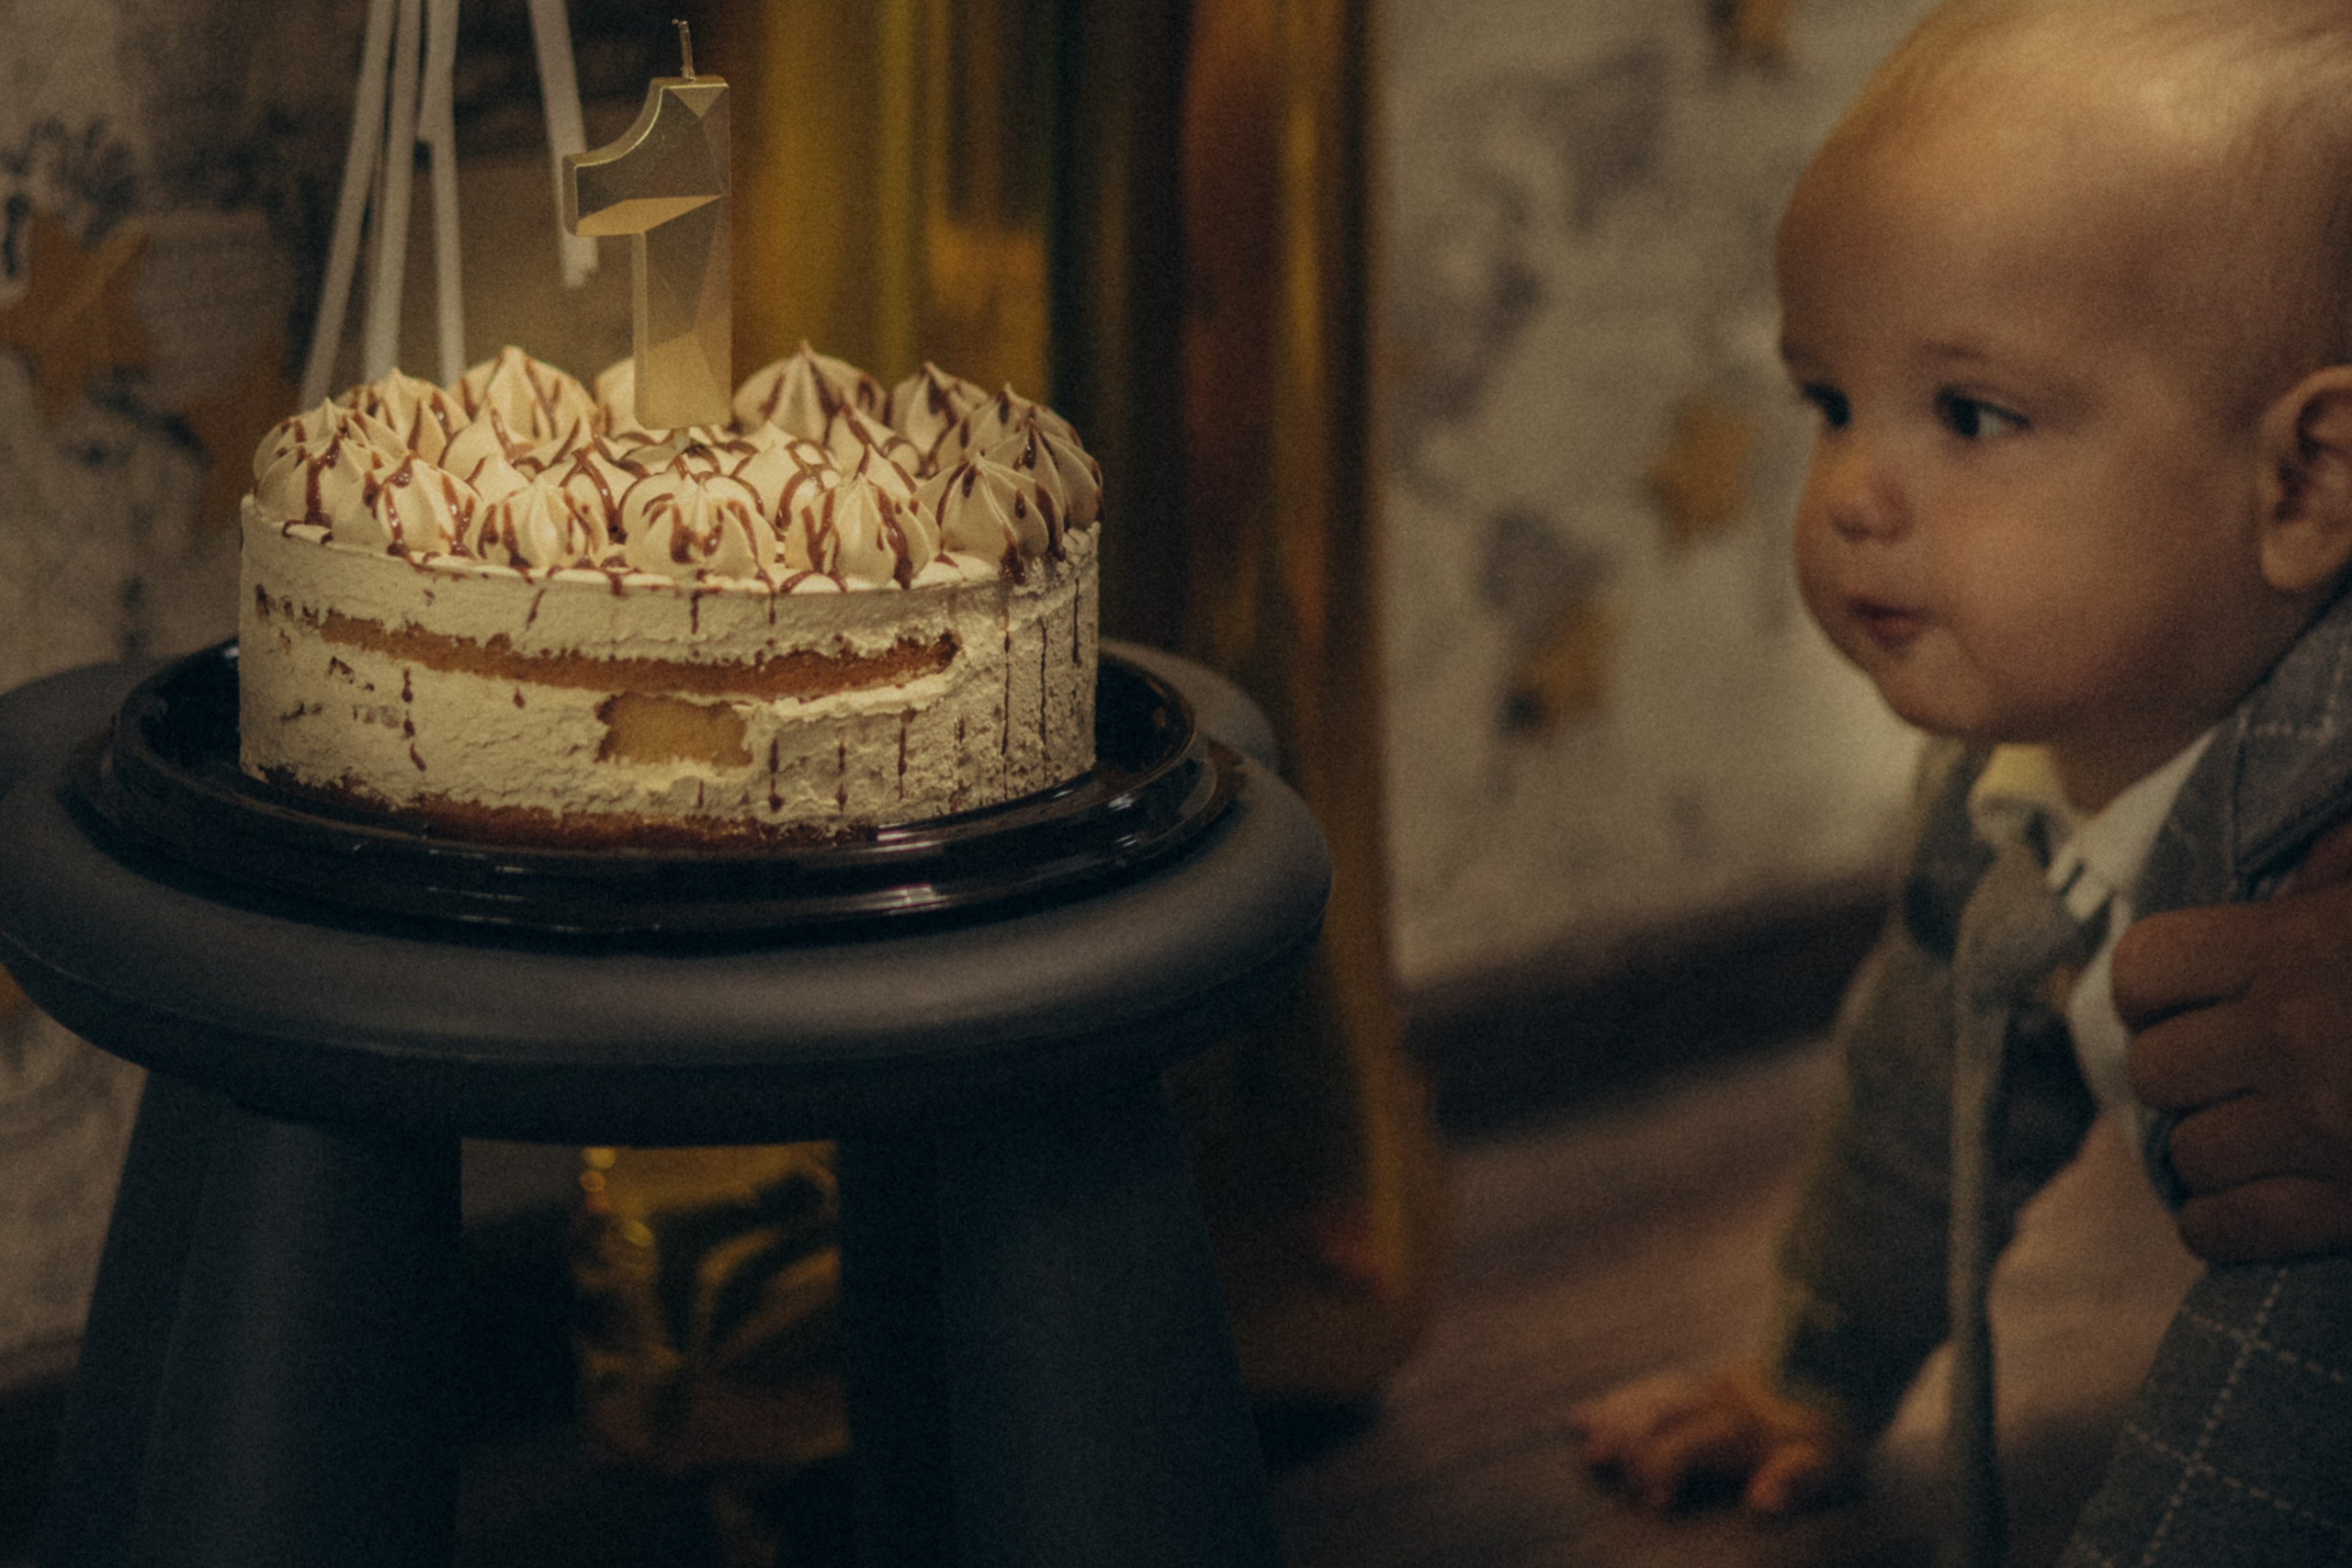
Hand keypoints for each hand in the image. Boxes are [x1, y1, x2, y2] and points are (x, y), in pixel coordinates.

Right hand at [1568, 1364, 1860, 1514]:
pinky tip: (1598, 1407)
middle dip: (1623, 1438)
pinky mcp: (1704, 1384)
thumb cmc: (1832, 1430)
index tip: (1655, 1503)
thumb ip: (1793, 1480)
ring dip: (1613, 1414)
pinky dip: (1623, 1398)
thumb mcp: (1827, 1462)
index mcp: (1735, 1428)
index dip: (1664, 1469)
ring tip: (1579, 1427)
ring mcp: (1705, 1389)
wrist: (1841, 1364)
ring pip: (1649, 1397)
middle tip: (1595, 1459)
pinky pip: (1653, 1388)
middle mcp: (1712, 1404)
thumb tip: (1761, 1504)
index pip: (1685, 1445)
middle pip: (1656, 1416)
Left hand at [2119, 815, 2351, 1262]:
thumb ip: (2347, 869)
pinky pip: (2229, 1227)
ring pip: (2187, 1152)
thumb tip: (2301, 876)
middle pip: (2156, 1068)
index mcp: (2297, 946)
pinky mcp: (2351, 1207)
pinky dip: (2222, 1224)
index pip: (2147, 967)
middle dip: (2185, 1074)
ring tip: (2251, 1137)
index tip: (2182, 1003)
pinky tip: (2247, 1206)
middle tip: (2227, 1077)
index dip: (2154, 989)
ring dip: (2209, 1150)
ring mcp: (2319, 1128)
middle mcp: (2291, 1036)